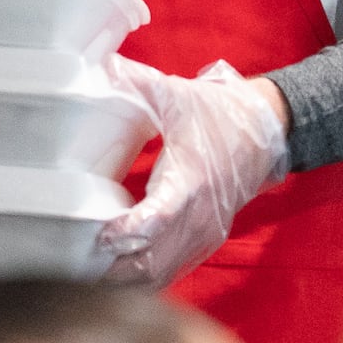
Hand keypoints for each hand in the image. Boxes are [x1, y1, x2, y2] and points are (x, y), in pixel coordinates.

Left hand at [97, 59, 286, 286]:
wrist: (269, 130)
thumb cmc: (218, 113)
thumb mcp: (176, 94)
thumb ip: (134, 81)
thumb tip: (98, 64)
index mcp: (189, 181)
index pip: (155, 220)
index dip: (124, 233)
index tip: (95, 236)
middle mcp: (199, 215)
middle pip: (151, 261)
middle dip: (112, 268)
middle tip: (73, 264)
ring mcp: (205, 233)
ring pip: (160, 273)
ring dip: (125, 279)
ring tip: (87, 274)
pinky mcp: (207, 240)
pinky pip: (173, 271)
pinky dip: (144, 277)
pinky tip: (116, 271)